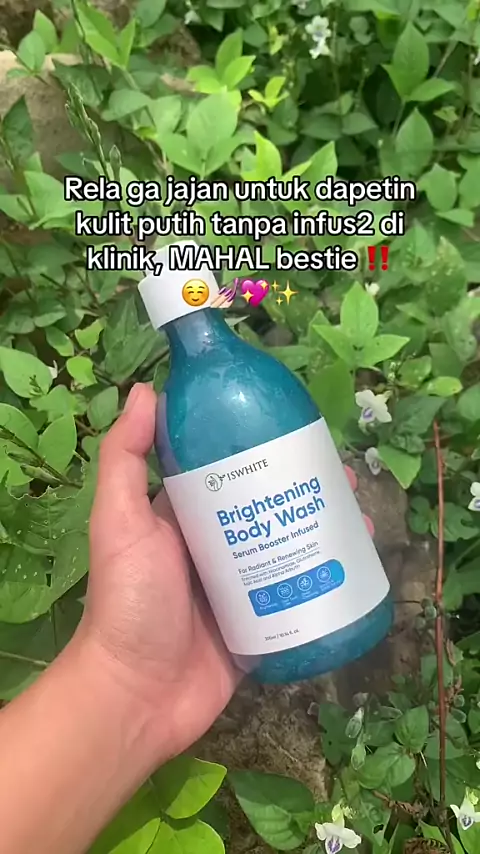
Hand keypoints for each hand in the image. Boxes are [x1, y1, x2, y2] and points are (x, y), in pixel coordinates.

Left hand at [78, 383, 373, 766]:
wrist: (138, 696)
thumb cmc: (129, 601)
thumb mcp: (120, 521)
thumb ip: (125, 458)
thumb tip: (147, 390)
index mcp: (182, 516)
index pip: (225, 468)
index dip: (258, 445)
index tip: (295, 428)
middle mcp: (214, 545)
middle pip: (267, 503)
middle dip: (304, 485)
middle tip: (342, 472)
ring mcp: (241, 585)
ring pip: (289, 543)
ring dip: (324, 526)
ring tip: (358, 513)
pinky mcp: (262, 622)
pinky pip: (300, 591)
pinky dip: (328, 574)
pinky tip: (357, 561)